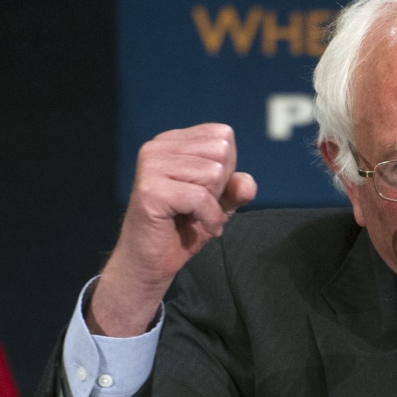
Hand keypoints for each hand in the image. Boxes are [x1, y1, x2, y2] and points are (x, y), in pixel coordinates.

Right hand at [88, 124, 256, 336]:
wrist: (150, 261)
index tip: (207, 190)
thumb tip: (247, 183)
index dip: (227, 167)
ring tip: (195, 215)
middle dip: (220, 185)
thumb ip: (237, 188)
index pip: (222, 134)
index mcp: (172, 141)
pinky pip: (201, 197)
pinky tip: (199, 226)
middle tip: (200, 205)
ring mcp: (151, 166)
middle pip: (220, 151)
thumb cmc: (183, 227)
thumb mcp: (220, 202)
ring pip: (213, 173)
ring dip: (213, 203)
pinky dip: (209, 218)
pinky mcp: (151, 190)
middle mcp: (158, 147)